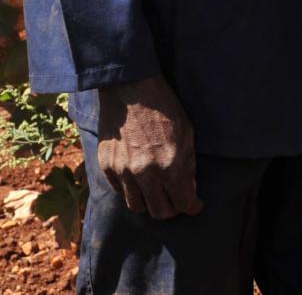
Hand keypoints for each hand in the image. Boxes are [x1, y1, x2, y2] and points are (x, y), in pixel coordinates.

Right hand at [94, 75, 201, 218]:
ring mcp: (123, 172)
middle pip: (159, 212)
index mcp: (170, 164)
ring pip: (137, 207)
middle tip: (177, 202)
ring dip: (150, 204)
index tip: (195, 205)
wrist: (129, 89)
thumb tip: (189, 188)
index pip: (183, 203)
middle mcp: (146, 174)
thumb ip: (188, 164)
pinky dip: (131, 192)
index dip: (192, 207)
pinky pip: (120, 192)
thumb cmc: (164, 107)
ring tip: (157, 194)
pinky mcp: (106, 167)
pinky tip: (139, 182)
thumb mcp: (187, 133)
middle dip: (172, 210)